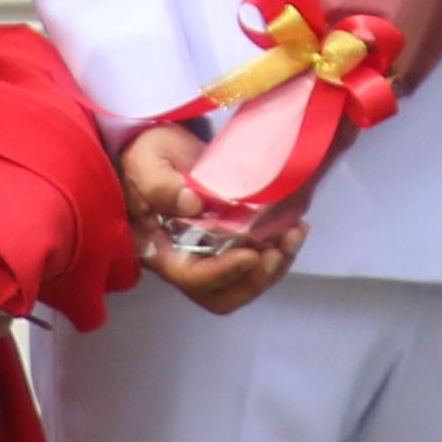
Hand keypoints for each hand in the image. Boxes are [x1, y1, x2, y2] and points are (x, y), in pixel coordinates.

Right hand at [118, 123, 300, 315]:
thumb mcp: (147, 162)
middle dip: (256, 279)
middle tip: (279, 251)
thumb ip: (160, 184)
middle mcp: (187, 261)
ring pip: (245, 281)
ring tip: (294, 234)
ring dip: (275, 264)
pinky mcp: (231, 242)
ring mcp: (211, 254)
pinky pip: (257, 260)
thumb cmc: (148, 156)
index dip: (223, 272)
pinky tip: (295, 227)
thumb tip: (192, 205)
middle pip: (222, 295)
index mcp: (161, 250)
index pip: (192, 278)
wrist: (163, 147)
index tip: (250, 253)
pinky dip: (280, 249)